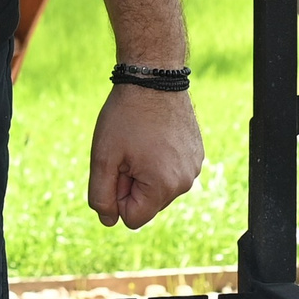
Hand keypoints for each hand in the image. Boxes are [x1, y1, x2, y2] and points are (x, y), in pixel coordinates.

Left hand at [87, 84, 203, 228]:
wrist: (153, 78)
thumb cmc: (125, 116)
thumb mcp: (102, 157)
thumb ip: (101, 196)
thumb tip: (109, 221)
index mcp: (163, 187)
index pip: (132, 218)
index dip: (117, 195)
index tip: (117, 166)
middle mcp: (185, 182)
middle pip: (147, 203)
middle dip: (132, 183)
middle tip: (127, 150)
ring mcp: (194, 167)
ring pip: (159, 187)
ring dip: (145, 172)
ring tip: (141, 141)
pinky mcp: (197, 154)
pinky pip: (172, 171)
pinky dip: (159, 160)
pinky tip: (154, 135)